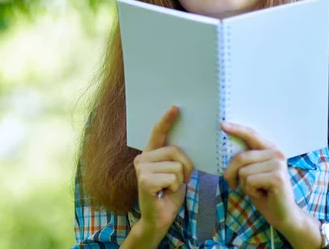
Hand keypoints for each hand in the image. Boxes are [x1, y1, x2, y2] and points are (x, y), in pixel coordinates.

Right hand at [132, 106, 193, 240]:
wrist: (158, 219)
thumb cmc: (168, 195)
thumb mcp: (176, 173)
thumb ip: (177, 159)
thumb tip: (187, 147)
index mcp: (150, 154)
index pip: (158, 133)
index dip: (167, 120)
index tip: (175, 108)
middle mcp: (142, 158)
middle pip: (175, 151)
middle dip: (185, 168)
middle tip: (178, 182)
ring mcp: (141, 169)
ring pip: (177, 166)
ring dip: (180, 181)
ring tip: (169, 189)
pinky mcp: (145, 180)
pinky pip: (173, 178)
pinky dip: (175, 188)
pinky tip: (164, 194)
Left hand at [221, 122, 300, 231]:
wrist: (283, 215)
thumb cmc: (264, 194)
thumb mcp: (251, 173)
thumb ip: (245, 161)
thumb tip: (227, 151)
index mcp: (270, 150)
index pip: (251, 135)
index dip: (237, 129)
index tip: (222, 125)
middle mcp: (276, 154)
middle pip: (240, 157)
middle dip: (231, 173)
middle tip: (234, 184)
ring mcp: (278, 164)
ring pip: (243, 171)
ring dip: (244, 184)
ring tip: (257, 189)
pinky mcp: (277, 177)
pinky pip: (249, 181)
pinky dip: (250, 191)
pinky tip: (263, 194)